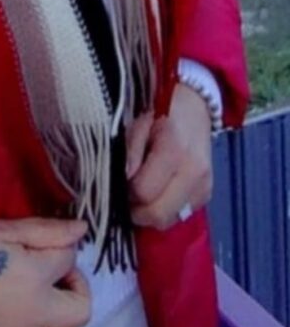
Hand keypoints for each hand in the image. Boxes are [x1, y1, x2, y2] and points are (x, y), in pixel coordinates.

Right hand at [0, 217, 90, 326]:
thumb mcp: (3, 230)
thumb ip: (47, 231)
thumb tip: (82, 229)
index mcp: (35, 278)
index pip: (71, 260)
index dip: (62, 247)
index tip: (46, 244)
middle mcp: (36, 314)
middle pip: (82, 309)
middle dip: (76, 287)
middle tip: (54, 273)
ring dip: (64, 316)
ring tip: (44, 298)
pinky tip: (31, 322)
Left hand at [126, 83, 212, 229]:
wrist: (194, 106)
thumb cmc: (160, 114)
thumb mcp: (138, 124)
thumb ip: (130, 152)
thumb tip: (123, 181)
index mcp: (173, 151)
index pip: (144, 192)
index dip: (127, 193)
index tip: (120, 183)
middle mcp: (193, 173)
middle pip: (159, 215)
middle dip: (138, 211)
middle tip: (127, 196)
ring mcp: (204, 186)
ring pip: (170, 220)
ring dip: (152, 213)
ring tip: (142, 193)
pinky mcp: (207, 194)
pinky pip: (181, 215)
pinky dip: (166, 209)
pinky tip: (159, 192)